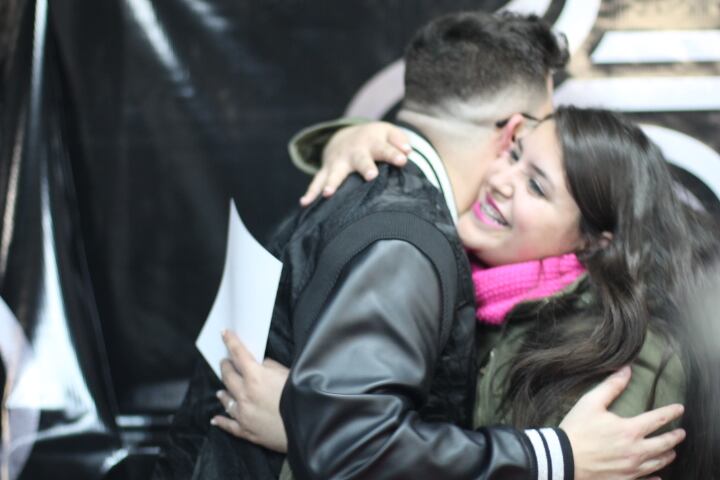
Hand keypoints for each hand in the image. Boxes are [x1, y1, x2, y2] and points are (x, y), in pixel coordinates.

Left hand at [210, 330, 289, 452]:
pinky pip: (229, 425)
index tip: (224, 333)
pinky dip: (221, 421)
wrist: (306, 426)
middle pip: (228, 376)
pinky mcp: (246, 431)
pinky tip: (215, 419)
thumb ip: (271, 367)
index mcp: (256, 377)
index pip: (239, 354)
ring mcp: (243, 413)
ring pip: (226, 400)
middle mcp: (245, 394)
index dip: (231, 342)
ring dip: (223, 392)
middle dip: (225, 366)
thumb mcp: (289, 374)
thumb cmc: (301, 398)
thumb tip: (260, 365)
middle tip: (224, 361)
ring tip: (221, 391)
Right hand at [299, 122, 411, 205]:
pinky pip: (316, 182)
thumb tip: (407, 151)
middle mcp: (354, 153)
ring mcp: (338, 162)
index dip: (394, 154)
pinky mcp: (326, 171)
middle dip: (365, 167)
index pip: (385, 149)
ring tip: (329, 193)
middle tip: (371, 176)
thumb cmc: (374, 139)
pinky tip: (305, 203)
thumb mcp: (388, 133)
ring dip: (332, 183)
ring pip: (335, 173)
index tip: (402, 160)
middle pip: (360, 160)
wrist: (346, 135)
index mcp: (372, 143)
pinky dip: (310, 192)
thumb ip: (400, 141)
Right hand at [561, 366, 685, 479]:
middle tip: (681, 433)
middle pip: (663, 444)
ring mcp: (631, 469)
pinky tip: (658, 477)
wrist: (562, 459)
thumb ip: (611, 386)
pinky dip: (655, 478)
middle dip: (674, 437)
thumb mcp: (590, 402)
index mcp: (629, 430)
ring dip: (667, 455)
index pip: (658, 419)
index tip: (679, 408)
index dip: (670, 412)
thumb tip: (626, 370)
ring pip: (657, 463)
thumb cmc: (576, 429)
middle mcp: (635, 451)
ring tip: (671, 452)